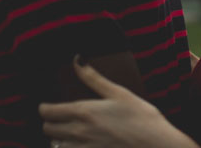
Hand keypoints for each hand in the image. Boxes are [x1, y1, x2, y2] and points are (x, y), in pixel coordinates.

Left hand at [39, 55, 197, 147]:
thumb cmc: (141, 117)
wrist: (155, 144)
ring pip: (56, 145)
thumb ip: (93, 78)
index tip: (47, 105)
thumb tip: (78, 61)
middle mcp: (79, 132)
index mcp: (84, 112)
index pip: (48, 112)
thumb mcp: (118, 92)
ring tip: (69, 132)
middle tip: (59, 118)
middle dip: (50, 122)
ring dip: (58, 139)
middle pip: (48, 129)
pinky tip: (80, 144)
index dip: (44, 108)